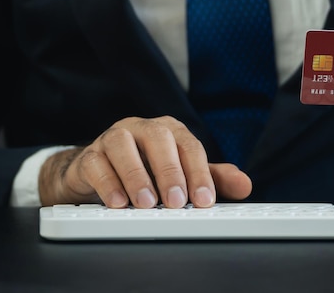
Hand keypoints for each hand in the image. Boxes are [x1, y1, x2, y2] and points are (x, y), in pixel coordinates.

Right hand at [38, 116, 251, 207]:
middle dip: (169, 171)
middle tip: (176, 202)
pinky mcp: (88, 155)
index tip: (205, 200)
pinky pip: (95, 163)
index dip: (199, 173)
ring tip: (147, 204)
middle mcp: (141, 128)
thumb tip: (245, 185)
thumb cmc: (146, 171)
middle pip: (158, 138)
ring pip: (122, 145)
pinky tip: (118, 203)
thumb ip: (211, 178)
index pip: (189, 146)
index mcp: (169, 130)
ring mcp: (112, 138)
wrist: (99, 175)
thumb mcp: (182, 175)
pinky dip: (108, 182)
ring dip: (136, 176)